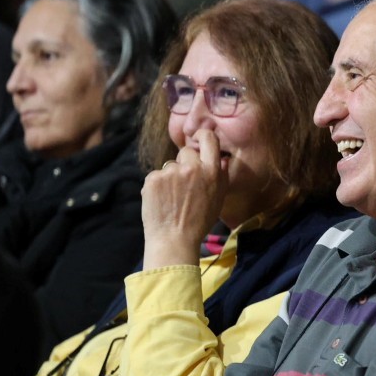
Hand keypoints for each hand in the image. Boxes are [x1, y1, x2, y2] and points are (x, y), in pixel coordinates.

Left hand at [141, 129, 231, 268]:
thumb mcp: (219, 199)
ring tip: (172, 198)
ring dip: (171, 177)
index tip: (198, 138)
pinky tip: (161, 201)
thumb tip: (221, 158)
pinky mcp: (153, 178)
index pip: (208, 138)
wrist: (173, 240)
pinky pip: (156, 175)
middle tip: (184, 185)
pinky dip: (157, 186)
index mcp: (211, 171)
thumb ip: (221, 176)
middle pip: (186, 152)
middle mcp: (192, 168)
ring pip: (170, 165)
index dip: (203, 135)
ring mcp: (171, 172)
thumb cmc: (199, 222)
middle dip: (185, 163)